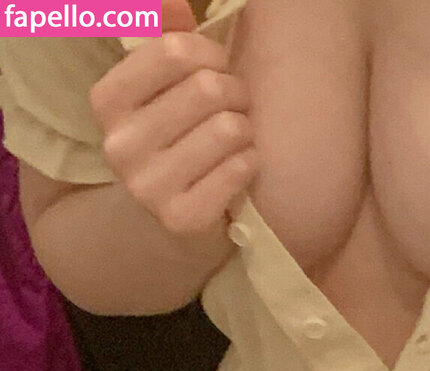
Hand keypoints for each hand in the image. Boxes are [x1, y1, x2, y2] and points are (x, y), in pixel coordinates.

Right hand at [89, 0, 258, 235]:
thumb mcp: (163, 87)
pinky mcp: (181, 218)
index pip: (174, 50)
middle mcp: (120, 145)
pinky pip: (240, 168)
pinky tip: (239, 166)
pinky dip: (250, 162)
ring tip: (238, 137)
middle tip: (236, 106)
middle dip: (236, 92)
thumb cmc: (179, 138)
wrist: (175, 217)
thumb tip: (175, 4)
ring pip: (229, 128)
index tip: (218, 68)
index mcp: (108, 101)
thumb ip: (167, 38)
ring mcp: (147, 187)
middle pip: (207, 88)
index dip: (211, 53)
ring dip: (246, 128)